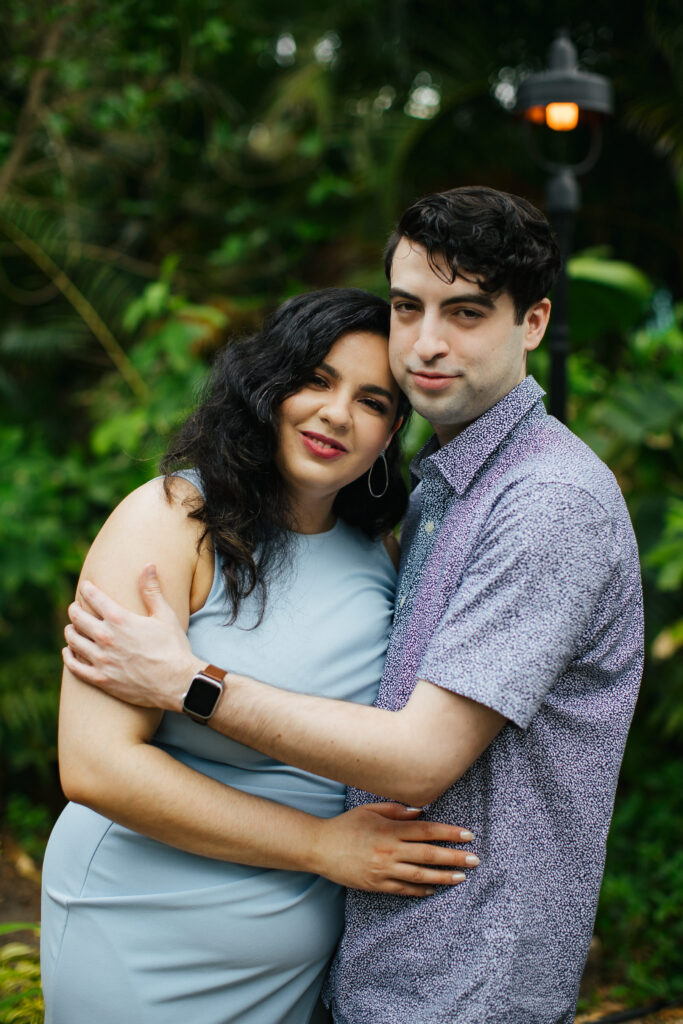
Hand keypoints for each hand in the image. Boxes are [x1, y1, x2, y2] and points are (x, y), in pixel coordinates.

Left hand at [62, 564, 202, 710]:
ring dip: (70, 632)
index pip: (94, 597)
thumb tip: (149, 565)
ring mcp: (101, 659)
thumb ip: (152, 590)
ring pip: (73, 641)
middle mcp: (105, 637)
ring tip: (71, 628)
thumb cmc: (173, 647)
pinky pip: (75, 667)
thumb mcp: (165, 615)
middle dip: (75, 609)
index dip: (87, 589)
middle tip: (75, 607)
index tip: (85, 586)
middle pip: (78, 618)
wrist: (176, 682)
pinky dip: (68, 657)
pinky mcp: (100, 679)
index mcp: (120, 619)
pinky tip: (69, 652)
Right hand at [312, 803, 477, 896]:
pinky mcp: (377, 885)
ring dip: (444, 876)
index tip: (468, 835)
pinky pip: (404, 889)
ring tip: (461, 877)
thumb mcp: (370, 810)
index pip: (426, 831)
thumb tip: (422, 812)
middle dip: (454, 857)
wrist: (320, 848)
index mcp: (389, 830)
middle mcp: (389, 851)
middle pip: (429, 855)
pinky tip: (435, 888)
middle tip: (475, 859)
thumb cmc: (346, 825)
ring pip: (420, 876)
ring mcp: (383, 870)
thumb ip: (397, 811)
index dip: (449, 833)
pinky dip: (421, 889)